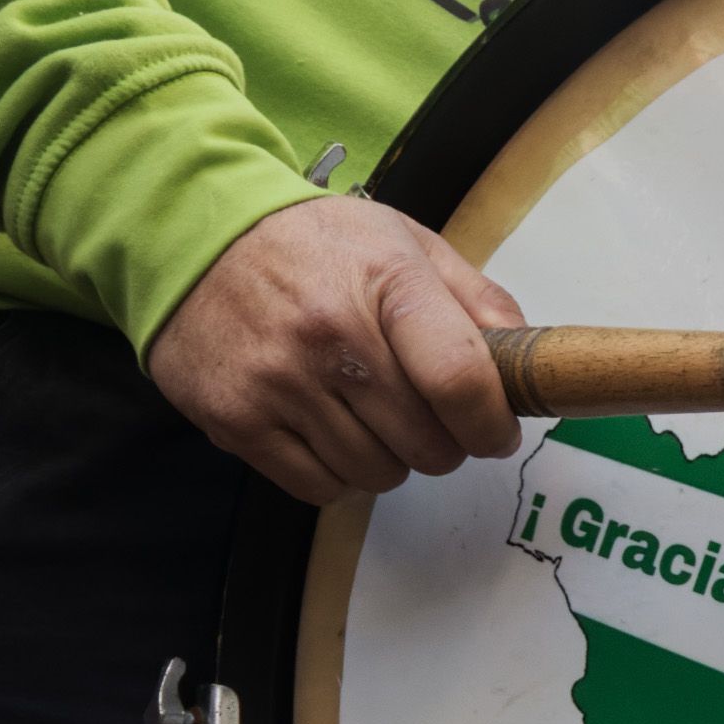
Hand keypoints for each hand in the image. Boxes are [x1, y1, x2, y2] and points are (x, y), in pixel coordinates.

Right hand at [147, 196, 526, 502]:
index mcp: (386, 281)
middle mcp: (330, 334)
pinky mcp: (236, 420)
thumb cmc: (315, 245)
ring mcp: (278, 381)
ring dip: (390, 460)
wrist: (195, 235)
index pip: (459, 379)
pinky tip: (331, 432)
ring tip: (371, 416)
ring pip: (376, 475)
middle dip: (443, 444)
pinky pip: (319, 488)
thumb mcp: (403, 243)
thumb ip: (477, 300)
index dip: (492, 424)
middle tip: (427, 418)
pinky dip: (338, 475)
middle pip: (425, 444)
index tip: (496, 431)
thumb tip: (528, 364)